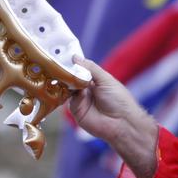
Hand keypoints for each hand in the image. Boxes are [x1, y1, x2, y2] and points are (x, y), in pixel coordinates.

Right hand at [69, 56, 157, 177]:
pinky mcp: (75, 111)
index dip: (72, 64)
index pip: (80, 69)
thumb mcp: (105, 79)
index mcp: (95, 80)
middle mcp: (86, 89)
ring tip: (61, 73)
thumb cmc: (119, 99)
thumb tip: (74, 57)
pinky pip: (67, 99)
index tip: (62, 55)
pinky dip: (66, 93)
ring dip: (64, 81)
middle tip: (56, 63)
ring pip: (66, 88)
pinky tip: (67, 87)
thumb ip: (90, 68)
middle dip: (65, 72)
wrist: (121, 123)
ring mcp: (80, 100)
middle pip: (70, 78)